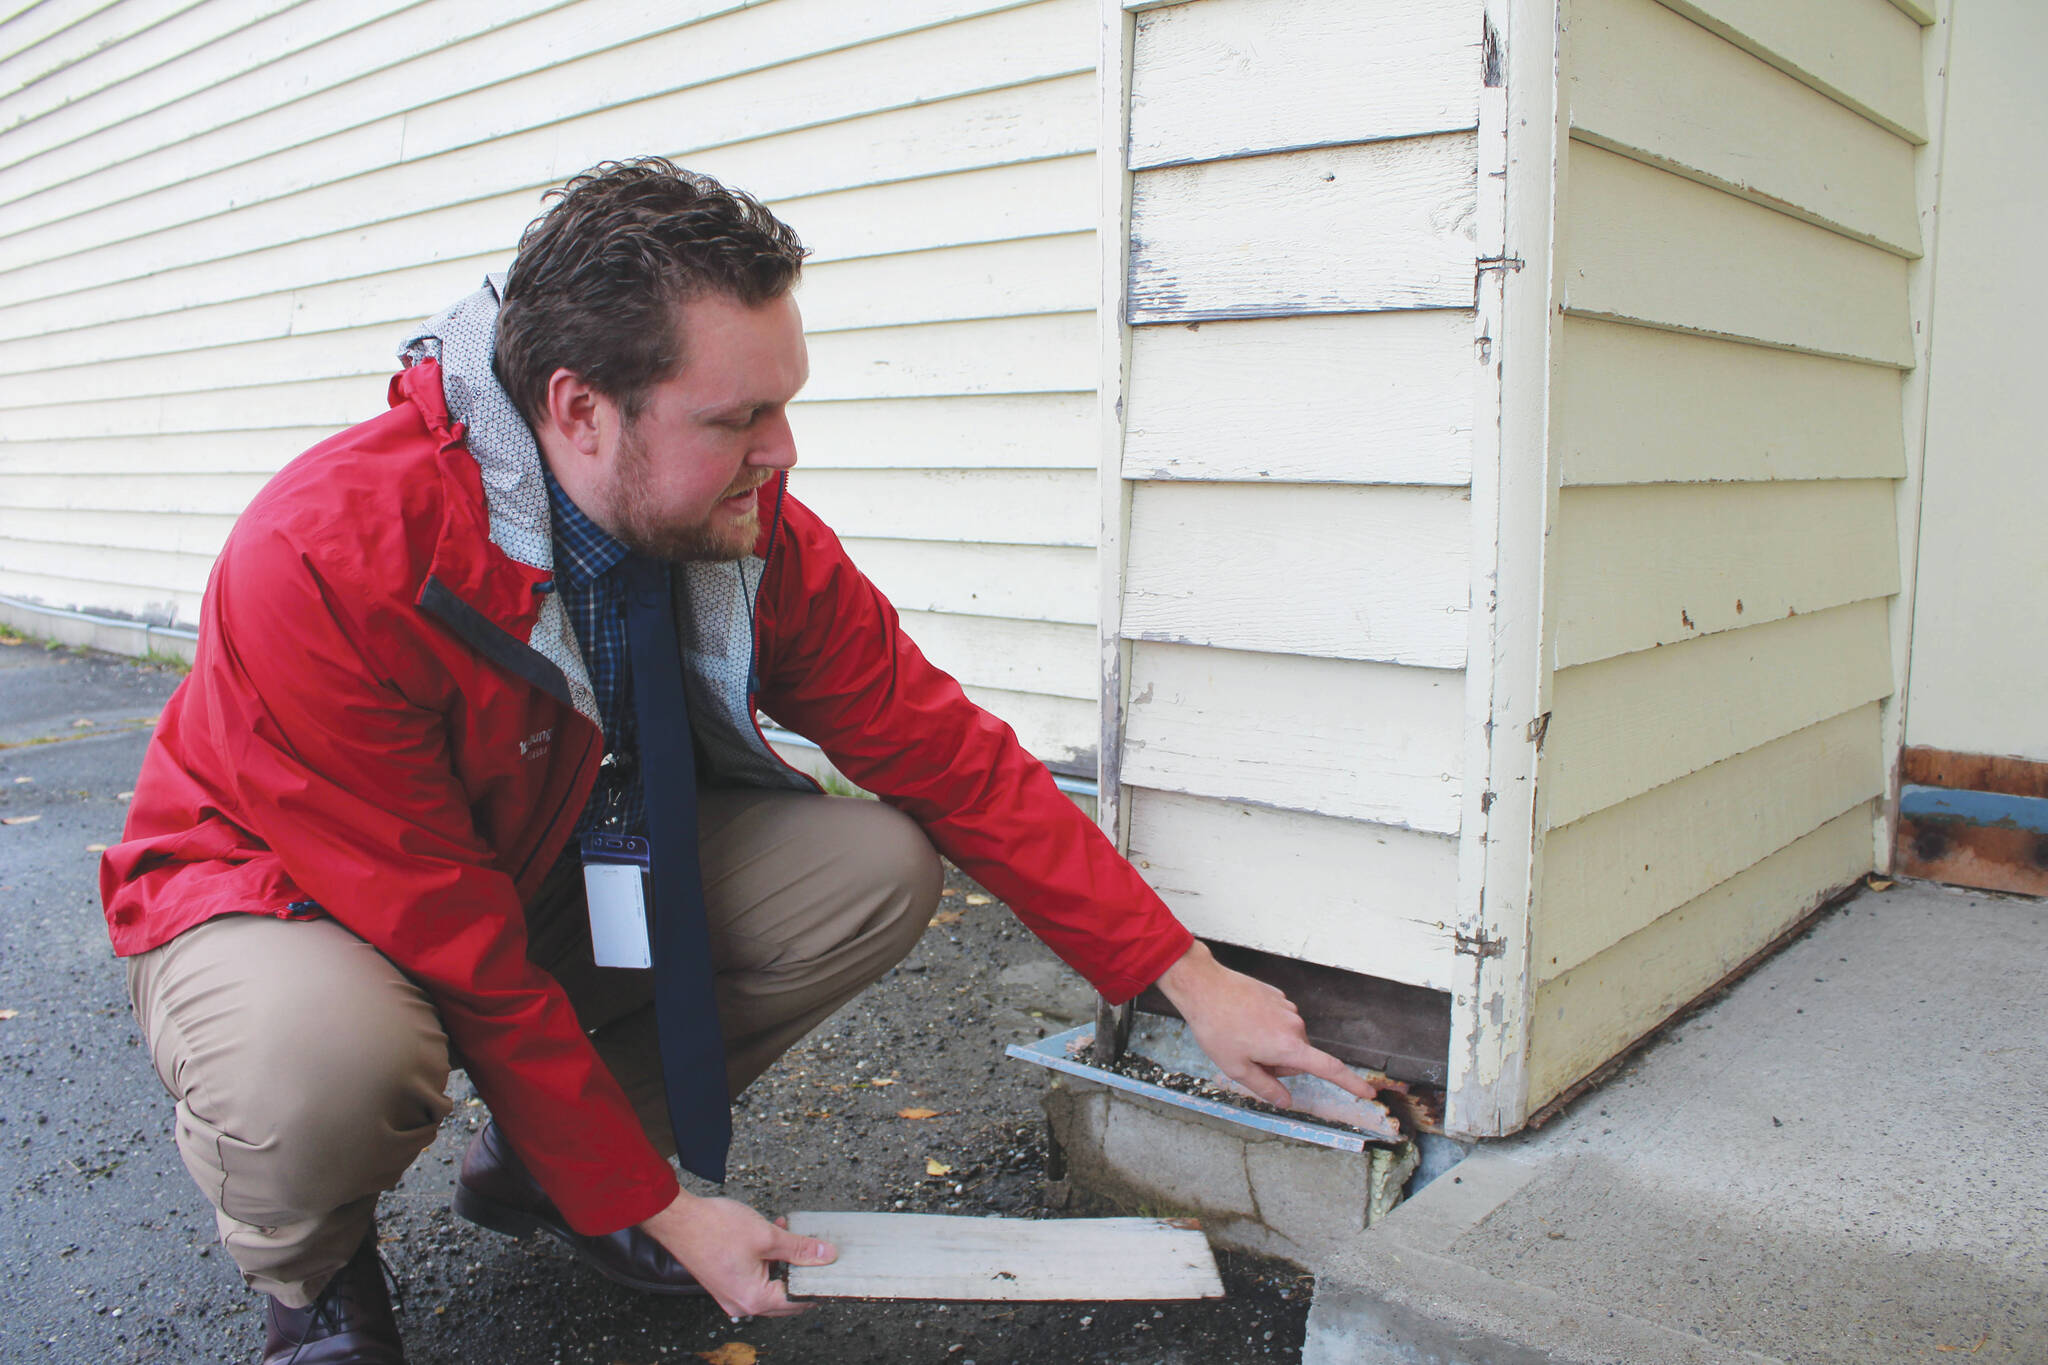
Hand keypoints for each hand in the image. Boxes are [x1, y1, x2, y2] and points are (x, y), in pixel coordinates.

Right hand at [638, 1190, 835, 1318]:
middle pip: (785, 1296)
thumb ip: (800, 1249)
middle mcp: (742, 1304)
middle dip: (801, 1271)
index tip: (831, 1268)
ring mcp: (731, 1294)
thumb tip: (825, 1256)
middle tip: (816, 1251)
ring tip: (789, 1234)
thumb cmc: (714, 1228)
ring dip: (784, 1261)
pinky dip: (767, 1260)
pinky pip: (755, 1277)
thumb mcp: (767, 1236)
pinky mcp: (725, 1282)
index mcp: (754, 1299)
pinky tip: (772, 1235)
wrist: (678, 1219)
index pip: (798, 1300)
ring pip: (770, 1283)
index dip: (817, 1282)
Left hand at [1153, 941, 1379, 1109]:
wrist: (1204, 986)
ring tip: (1240, 1035)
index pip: (1329, 1069)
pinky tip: (1242, 1020)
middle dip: (1278, 1064)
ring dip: (1270, 1045)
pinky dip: (1265, 1027)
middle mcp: (1295, 1026)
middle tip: (1247, 1056)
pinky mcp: (1278, 996)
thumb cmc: (1217, 1027)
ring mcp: (1287, 1008)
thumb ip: (1266, 1088)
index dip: (1351, 1084)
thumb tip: (1286, 1102)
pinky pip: (1278, 1022)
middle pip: (1298, 1058)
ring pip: (1288, 1040)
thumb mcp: (1236, 1067)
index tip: (1369, 1093)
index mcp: (1289, 1046)